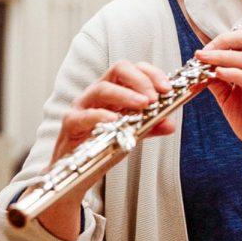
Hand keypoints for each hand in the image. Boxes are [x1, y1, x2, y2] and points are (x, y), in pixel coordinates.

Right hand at [31, 60, 173, 240]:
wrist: (76, 171)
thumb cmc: (102, 145)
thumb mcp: (132, 133)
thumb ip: (150, 126)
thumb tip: (170, 123)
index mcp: (115, 90)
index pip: (134, 69)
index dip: (152, 74)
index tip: (167, 89)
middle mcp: (98, 93)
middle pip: (118, 69)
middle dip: (140, 80)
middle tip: (155, 98)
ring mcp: (82, 106)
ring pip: (102, 88)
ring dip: (125, 94)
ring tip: (143, 105)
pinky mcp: (70, 124)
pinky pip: (83, 116)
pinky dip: (100, 116)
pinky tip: (116, 121)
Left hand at [196, 23, 241, 174]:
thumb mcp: (230, 100)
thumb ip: (219, 84)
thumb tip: (201, 70)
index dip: (222, 40)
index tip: (202, 51)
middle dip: (222, 41)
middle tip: (202, 51)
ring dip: (221, 56)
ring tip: (203, 59)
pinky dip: (234, 74)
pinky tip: (218, 74)